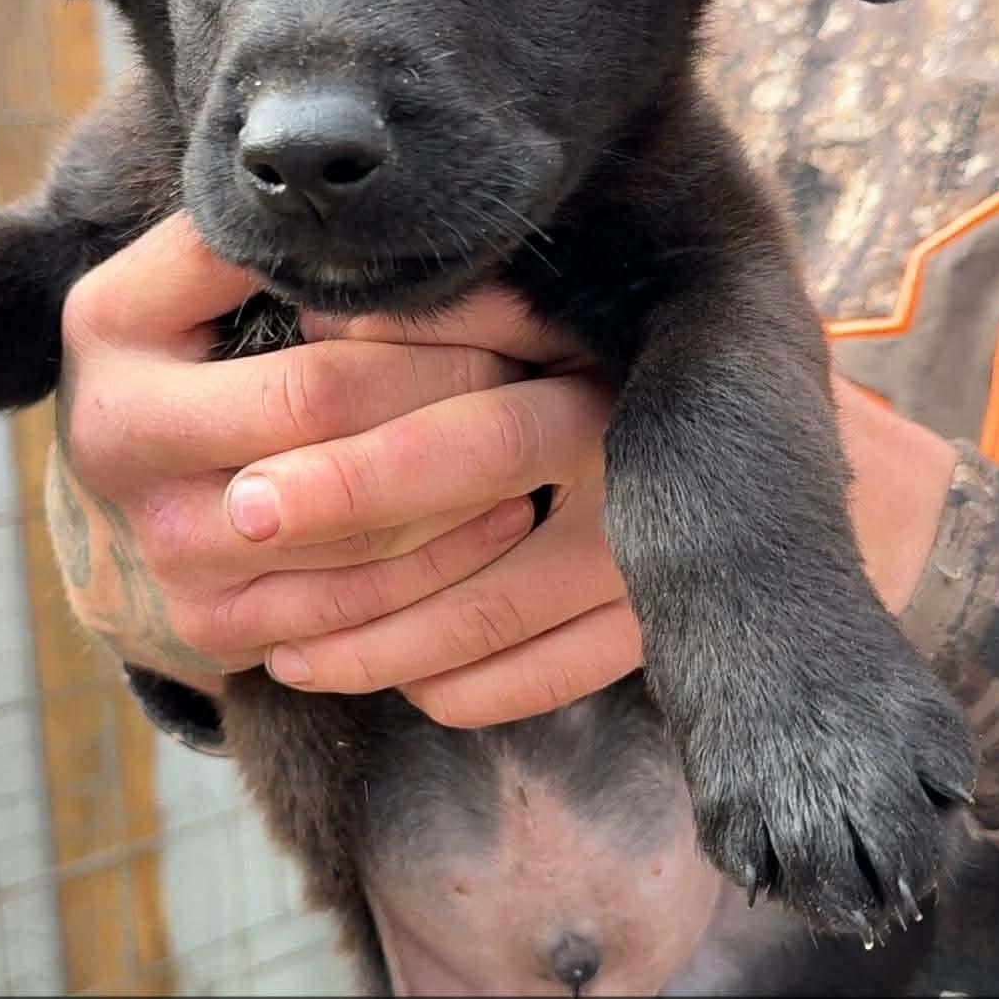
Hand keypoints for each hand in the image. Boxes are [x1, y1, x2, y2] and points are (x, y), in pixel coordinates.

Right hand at [45, 214, 546, 693]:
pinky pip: (356, 602)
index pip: (276, 282)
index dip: (405, 299)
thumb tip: (394, 201)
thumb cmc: (202, 349)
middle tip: (550, 355)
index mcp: (113, 321)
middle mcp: (116, 437)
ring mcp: (161, 544)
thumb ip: (271, 238)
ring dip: (469, 475)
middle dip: (455, 380)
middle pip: (324, 405)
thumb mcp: (204, 271)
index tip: (497, 282)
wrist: (129, 493)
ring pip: (353, 517)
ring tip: (550, 428)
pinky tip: (511, 514)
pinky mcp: (206, 624)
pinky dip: (446, 559)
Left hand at [226, 316, 956, 726]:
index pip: (459, 446)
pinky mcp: (659, 628)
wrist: (765, 410)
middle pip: (467, 557)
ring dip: (373, 652)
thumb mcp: (541, 311)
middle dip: (343, 581)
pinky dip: (458, 691)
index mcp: (593, 394)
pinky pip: (541, 682)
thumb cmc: (610, 343)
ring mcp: (652, 572)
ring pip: (489, 634)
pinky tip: (391, 682)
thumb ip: (447, 313)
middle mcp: (631, 486)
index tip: (246, 497)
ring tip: (278, 650)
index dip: (350, 476)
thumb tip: (320, 307)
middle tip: (233, 586)